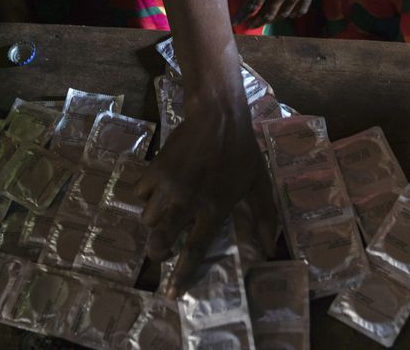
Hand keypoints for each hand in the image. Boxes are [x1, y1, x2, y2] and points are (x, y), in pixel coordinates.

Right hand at [133, 87, 270, 298]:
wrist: (218, 117)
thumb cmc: (242, 151)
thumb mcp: (259, 185)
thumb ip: (264, 217)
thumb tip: (268, 249)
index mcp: (213, 210)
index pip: (194, 250)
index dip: (181, 275)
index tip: (169, 294)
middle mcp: (187, 203)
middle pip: (161, 239)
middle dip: (157, 252)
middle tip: (161, 252)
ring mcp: (168, 186)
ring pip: (147, 218)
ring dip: (154, 222)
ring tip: (163, 216)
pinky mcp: (155, 170)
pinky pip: (140, 193)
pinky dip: (146, 196)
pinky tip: (157, 191)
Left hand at [232, 0, 337, 27]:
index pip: (251, 4)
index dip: (242, 16)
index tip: (236, 23)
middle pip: (266, 14)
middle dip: (256, 21)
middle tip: (249, 25)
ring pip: (282, 15)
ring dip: (272, 19)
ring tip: (266, 19)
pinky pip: (299, 11)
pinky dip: (291, 14)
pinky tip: (286, 13)